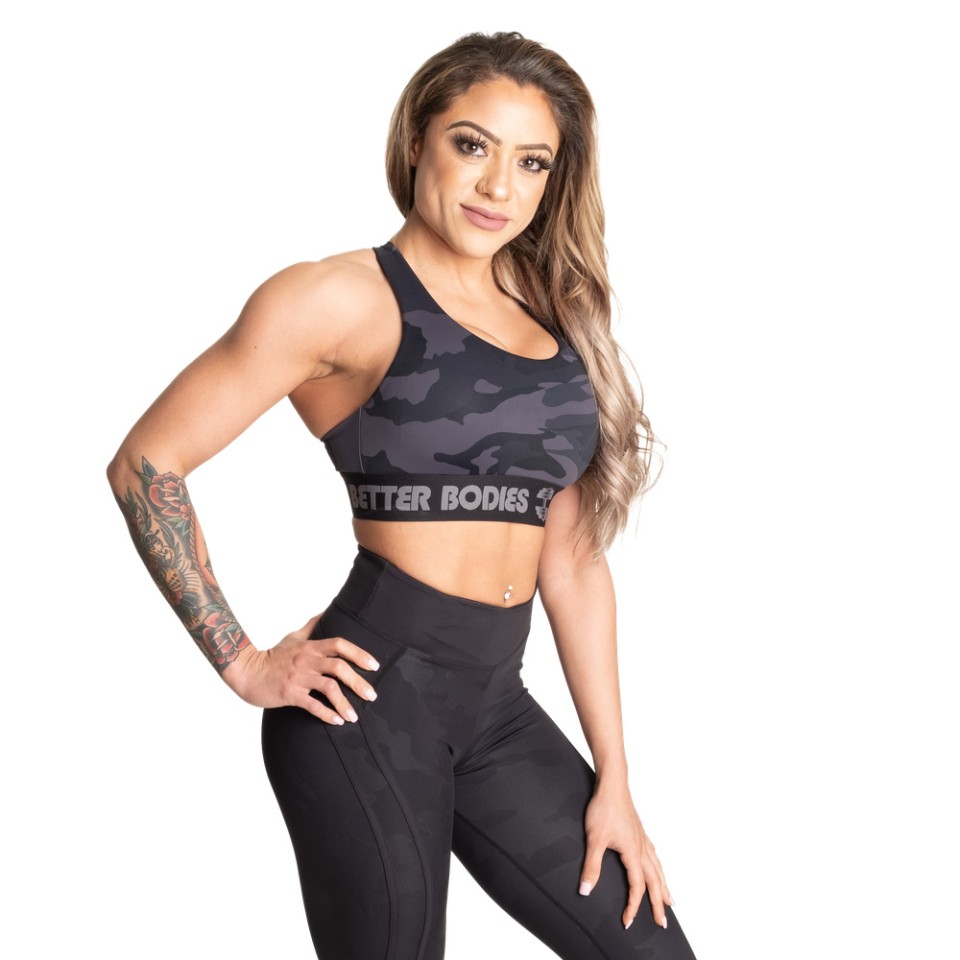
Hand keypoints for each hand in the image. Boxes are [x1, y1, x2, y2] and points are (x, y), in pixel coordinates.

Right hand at [223, 612, 380, 724]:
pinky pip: (312, 705)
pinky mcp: (289, 694)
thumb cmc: (273, 656)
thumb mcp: (293, 637)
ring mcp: (298, 678)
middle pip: (339, 667)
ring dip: (345, 703)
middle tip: (372, 696)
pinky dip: (327, 714)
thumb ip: (312, 626)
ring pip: (328, 688)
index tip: (374, 665)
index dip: (359, 654)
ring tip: (355, 716)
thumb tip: (328, 610)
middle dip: (359, 682)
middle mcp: (306, 660)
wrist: (247, 672)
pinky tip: (337, 722)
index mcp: (310, 647)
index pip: (340, 645)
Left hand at [578, 780, 674, 930]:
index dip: (633, 907)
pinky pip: (653, 854)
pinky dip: (658, 866)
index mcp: (633, 853)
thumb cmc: (603, 809)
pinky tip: (656, 864)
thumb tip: (585, 891)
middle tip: (663, 923)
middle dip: (658, 904)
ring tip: (670, 900)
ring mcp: (642, 838)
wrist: (612, 784)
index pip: (637, 887)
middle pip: (655, 881)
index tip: (628, 922)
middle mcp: (642, 848)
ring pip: (657, 868)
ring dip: (663, 886)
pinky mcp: (638, 830)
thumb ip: (591, 866)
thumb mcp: (594, 839)